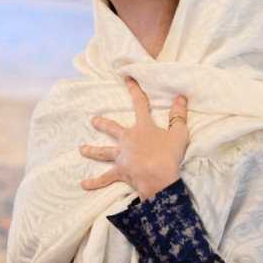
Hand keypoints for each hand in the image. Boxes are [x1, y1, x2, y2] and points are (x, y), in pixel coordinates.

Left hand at [79, 77, 189, 199]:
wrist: (158, 177)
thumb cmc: (169, 155)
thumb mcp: (179, 133)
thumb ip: (178, 115)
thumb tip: (180, 97)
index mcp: (142, 128)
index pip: (139, 104)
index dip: (134, 90)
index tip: (128, 78)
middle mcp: (127, 139)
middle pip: (113, 128)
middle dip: (102, 123)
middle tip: (93, 120)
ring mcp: (121, 155)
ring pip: (104, 152)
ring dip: (92, 150)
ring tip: (81, 149)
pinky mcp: (120, 171)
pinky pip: (105, 178)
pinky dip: (95, 182)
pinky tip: (83, 184)